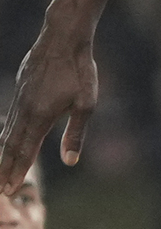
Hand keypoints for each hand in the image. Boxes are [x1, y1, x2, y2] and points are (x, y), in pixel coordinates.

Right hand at [0, 26, 99, 187]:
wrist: (63, 39)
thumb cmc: (80, 71)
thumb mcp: (85, 104)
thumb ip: (76, 134)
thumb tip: (70, 161)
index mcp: (40, 117)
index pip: (25, 151)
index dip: (17, 171)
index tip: (8, 189)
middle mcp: (24, 110)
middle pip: (11, 146)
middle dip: (5, 169)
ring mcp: (18, 99)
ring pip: (7, 132)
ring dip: (2, 154)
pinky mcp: (19, 89)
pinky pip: (9, 118)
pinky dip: (4, 134)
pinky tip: (5, 141)